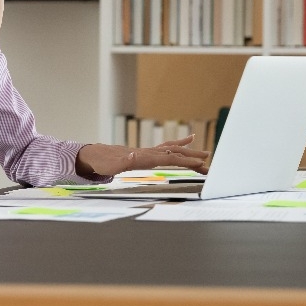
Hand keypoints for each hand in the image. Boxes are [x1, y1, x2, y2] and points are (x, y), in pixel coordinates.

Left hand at [75, 135, 209, 178]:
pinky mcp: (147, 153)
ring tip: (206, 154)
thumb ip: (122, 162)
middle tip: (210, 166)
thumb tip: (133, 157)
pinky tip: (190, 139)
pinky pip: (167, 148)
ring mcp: (149, 151)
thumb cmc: (103, 163)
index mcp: (144, 157)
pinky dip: (180, 144)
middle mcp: (149, 152)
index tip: (200, 164)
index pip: (169, 159)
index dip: (185, 161)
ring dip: (190, 153)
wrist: (95, 155)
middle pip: (175, 155)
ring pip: (174, 151)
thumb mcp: (111, 166)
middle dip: (193, 160)